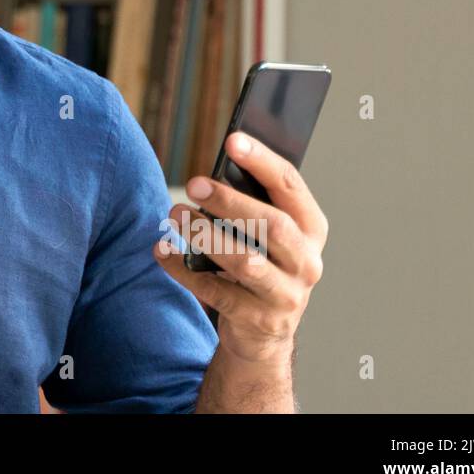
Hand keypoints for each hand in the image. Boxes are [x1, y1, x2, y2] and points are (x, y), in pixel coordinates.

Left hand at [153, 131, 328, 366]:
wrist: (262, 333)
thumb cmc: (259, 265)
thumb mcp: (264, 236)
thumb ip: (250, 207)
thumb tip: (209, 176)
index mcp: (311, 229)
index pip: (290, 186)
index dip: (262, 161)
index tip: (233, 140)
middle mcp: (307, 262)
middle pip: (272, 226)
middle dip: (231, 202)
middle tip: (194, 183)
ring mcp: (286, 295)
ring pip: (246, 262)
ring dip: (206, 235)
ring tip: (174, 214)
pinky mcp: (258, 320)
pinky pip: (216, 291)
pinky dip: (184, 269)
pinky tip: (162, 250)